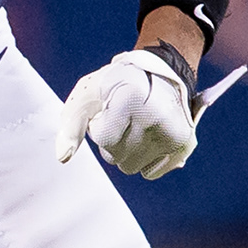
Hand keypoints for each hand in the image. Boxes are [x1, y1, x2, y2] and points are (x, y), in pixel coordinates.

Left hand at [56, 49, 197, 180]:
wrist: (160, 73)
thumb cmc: (118, 84)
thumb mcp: (87, 95)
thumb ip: (71, 125)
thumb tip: (62, 157)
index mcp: (132, 99)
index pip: (104, 139)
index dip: (99, 127)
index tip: (107, 110)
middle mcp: (157, 117)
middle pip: (116, 158)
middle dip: (112, 141)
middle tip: (123, 118)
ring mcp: (174, 133)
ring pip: (132, 167)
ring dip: (127, 152)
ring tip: (135, 126)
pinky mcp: (185, 145)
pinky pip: (150, 173)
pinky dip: (144, 160)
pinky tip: (148, 138)